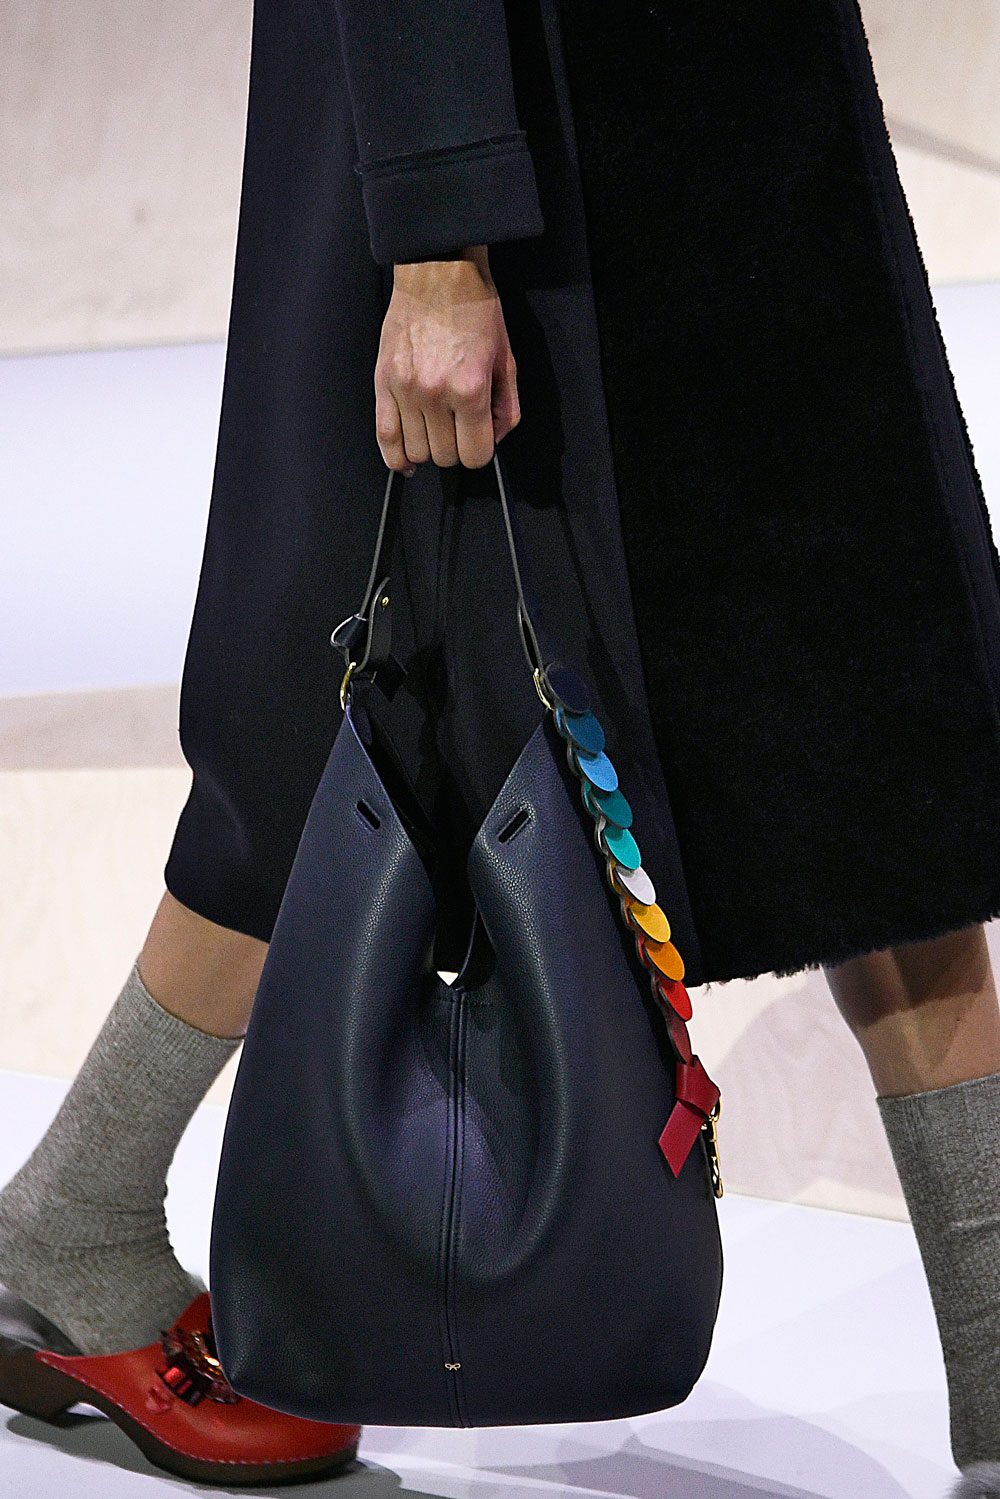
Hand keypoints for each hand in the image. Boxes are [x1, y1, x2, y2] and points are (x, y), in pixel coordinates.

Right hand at [375, 244, 519, 472]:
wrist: (439, 272)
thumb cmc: (476, 310)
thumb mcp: (506, 359)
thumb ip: (506, 407)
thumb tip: (495, 439)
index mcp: (469, 388)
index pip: (474, 455)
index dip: (480, 452)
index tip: (479, 441)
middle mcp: (435, 393)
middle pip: (445, 456)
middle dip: (456, 449)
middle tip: (458, 428)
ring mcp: (405, 389)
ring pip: (415, 451)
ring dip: (428, 449)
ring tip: (435, 432)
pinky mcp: (383, 381)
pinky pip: (384, 436)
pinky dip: (395, 456)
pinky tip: (405, 460)